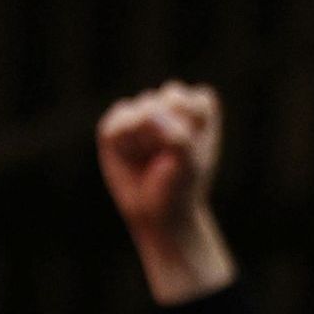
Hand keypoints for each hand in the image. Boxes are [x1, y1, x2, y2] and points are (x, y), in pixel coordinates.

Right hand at [96, 83, 236, 304]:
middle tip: (171, 161)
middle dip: (172, 136)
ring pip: (142, 112)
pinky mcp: (116, 123)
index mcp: (197, 105)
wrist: (158, 212)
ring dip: (147, 143)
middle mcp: (169, 100)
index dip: (193, 133)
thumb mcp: (189, 160)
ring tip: (151, 159)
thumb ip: (176, 133)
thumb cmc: (180, 184)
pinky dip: (124, 146)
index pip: (194, 103)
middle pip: (170, 100)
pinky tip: (131, 157)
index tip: (193, 155)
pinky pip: (117, 127)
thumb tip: (146, 116)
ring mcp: (141, 109)